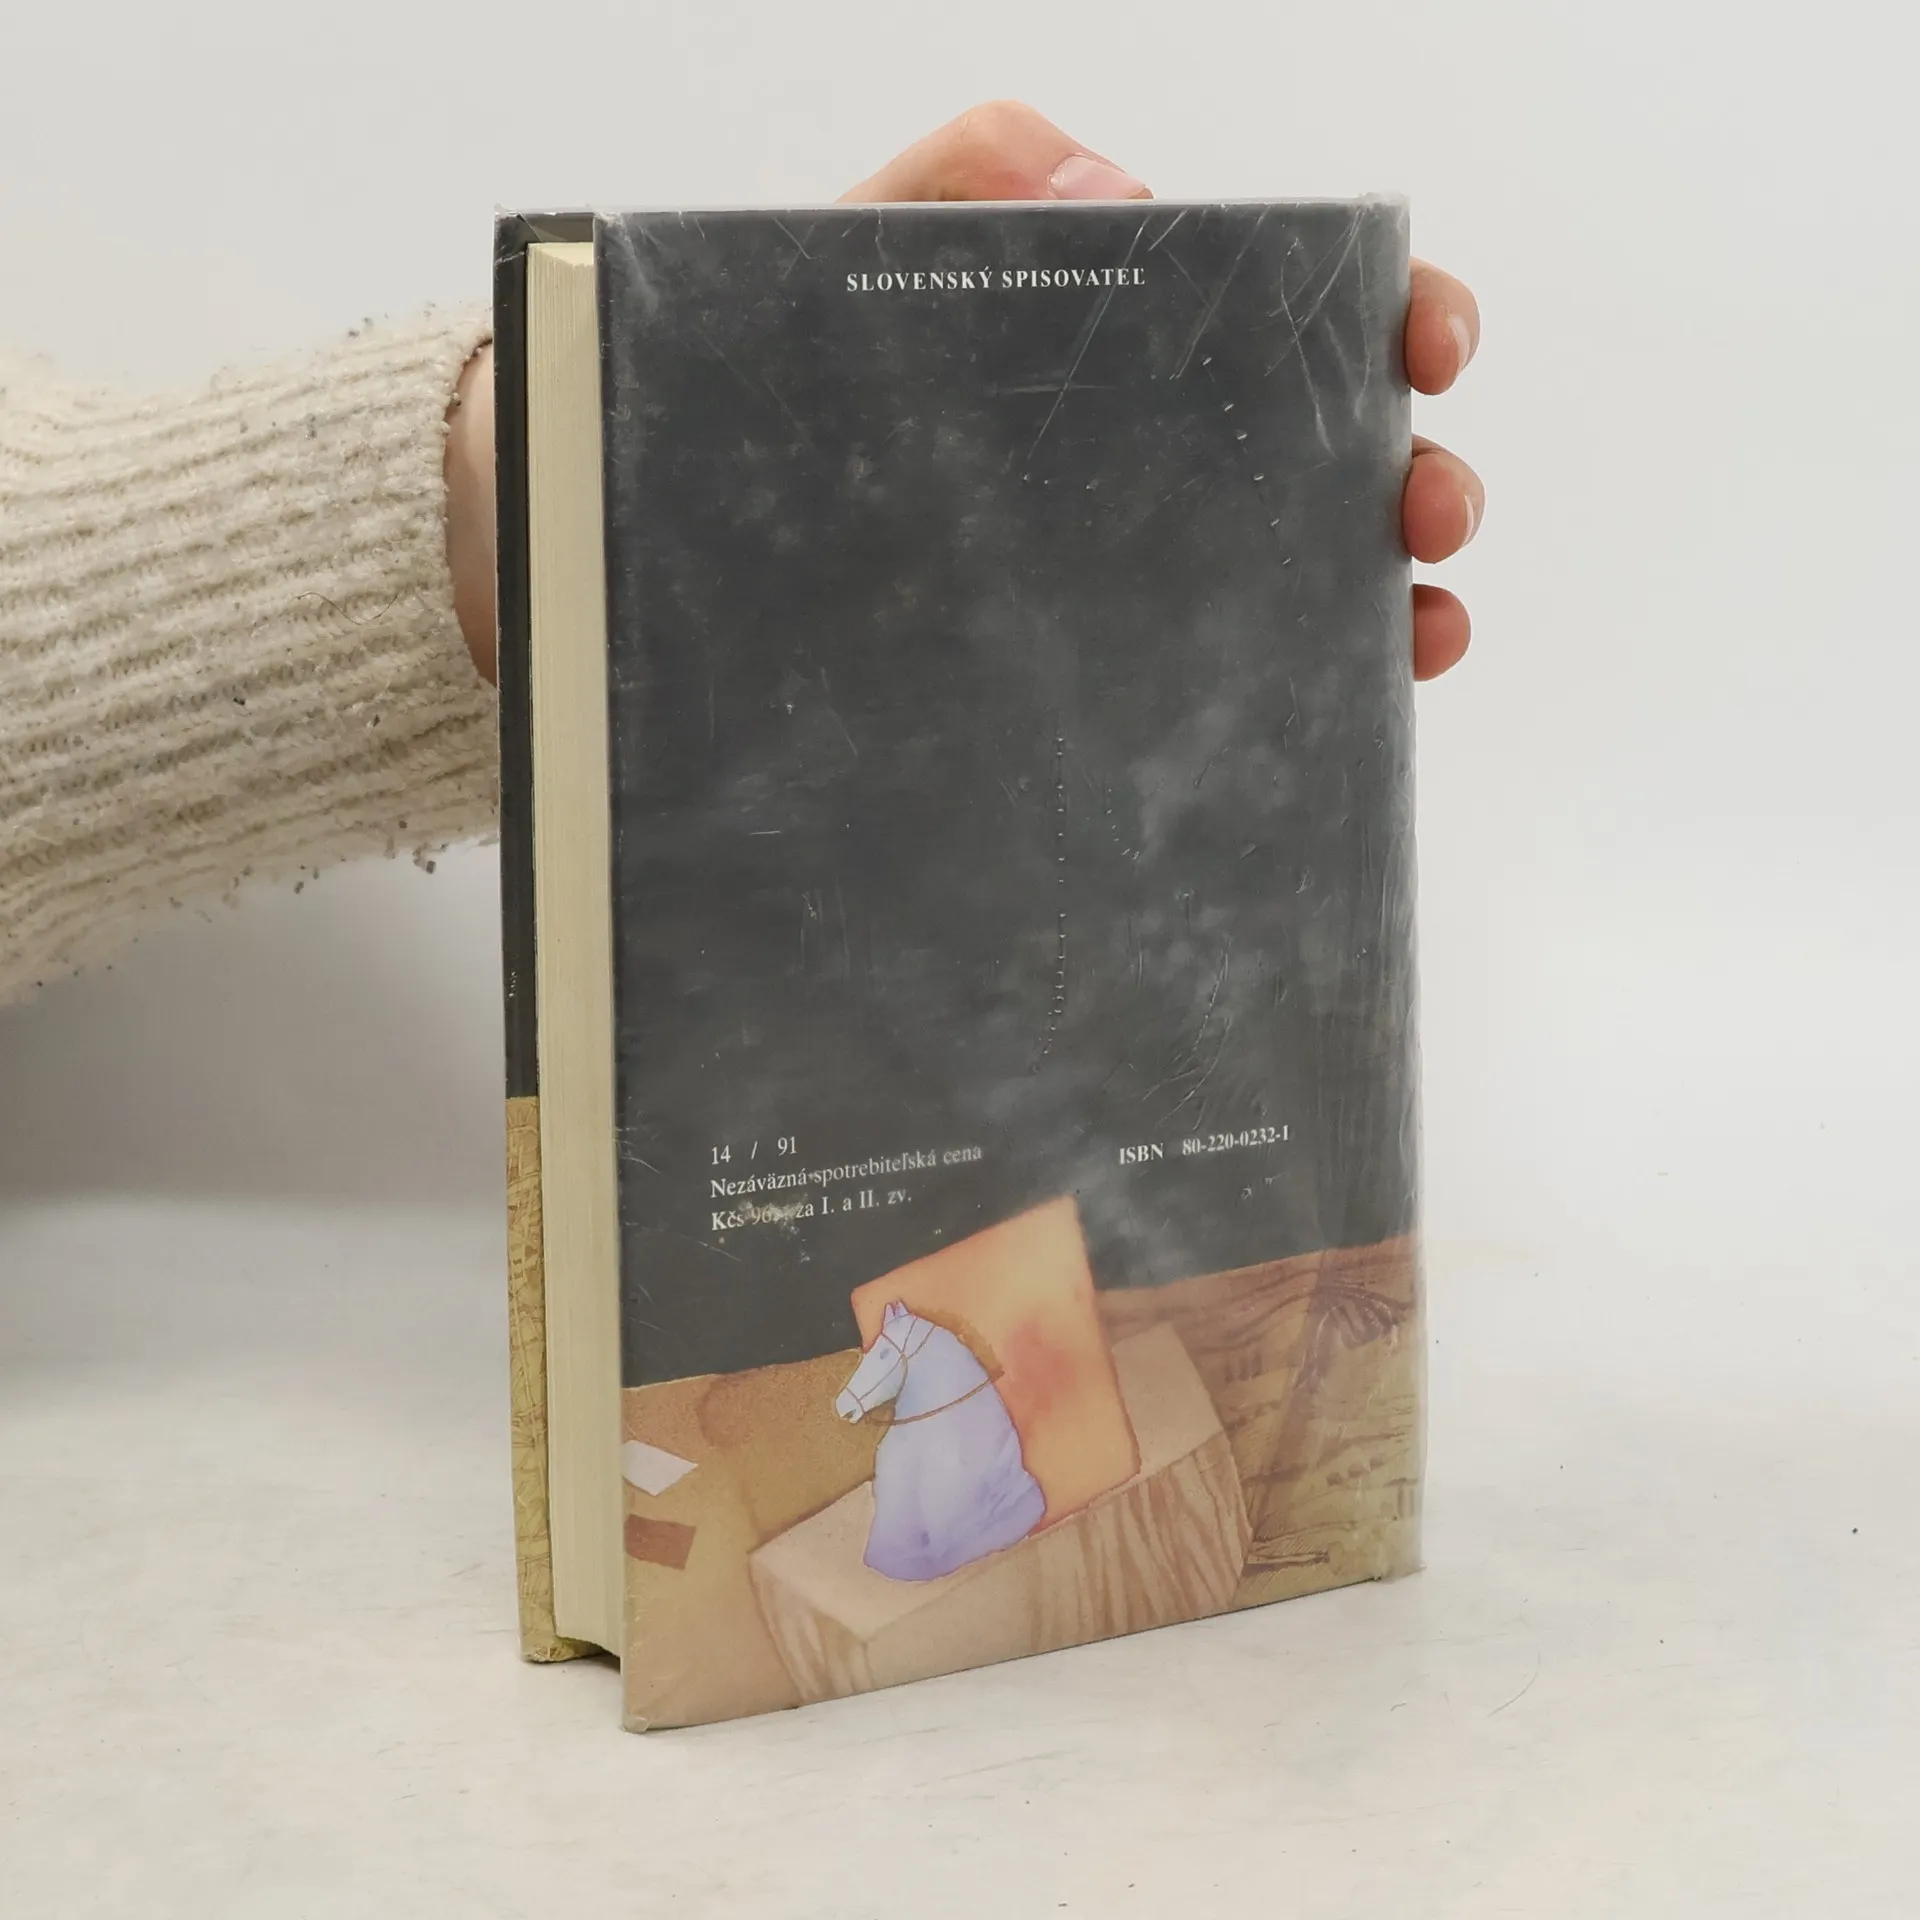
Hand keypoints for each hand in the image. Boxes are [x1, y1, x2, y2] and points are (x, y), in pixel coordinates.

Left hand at [447, 101, 1481, 684]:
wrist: (587, 553)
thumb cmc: (707, 395)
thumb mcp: (822, 259)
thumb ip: (952, 186)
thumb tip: (1122, 182)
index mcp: (1088, 361)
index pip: (1268, 327)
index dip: (1372, 324)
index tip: (1421, 337)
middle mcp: (1111, 480)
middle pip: (1304, 467)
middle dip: (1405, 472)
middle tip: (1426, 498)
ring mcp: (1091, 596)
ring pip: (1275, 593)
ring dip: (1377, 599)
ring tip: (1417, 618)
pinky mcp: (1050, 701)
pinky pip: (1186, 704)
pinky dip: (1285, 710)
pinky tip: (1332, 718)